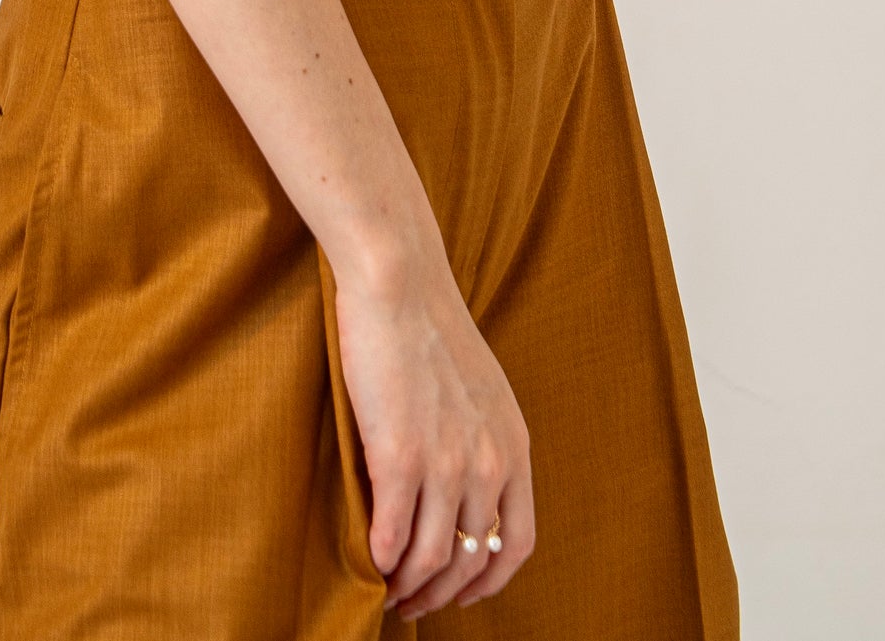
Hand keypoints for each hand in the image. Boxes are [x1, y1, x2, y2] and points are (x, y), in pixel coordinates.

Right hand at [335, 246, 534, 617]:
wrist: (399, 281)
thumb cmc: (429, 326)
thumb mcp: (481, 389)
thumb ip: (480, 439)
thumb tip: (462, 487)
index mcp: (512, 445)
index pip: (516, 542)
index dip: (489, 579)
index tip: (463, 591)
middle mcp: (488, 462)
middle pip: (472, 560)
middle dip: (443, 593)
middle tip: (413, 602)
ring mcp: (446, 462)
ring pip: (432, 558)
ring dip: (408, 586)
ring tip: (386, 590)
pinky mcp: (401, 455)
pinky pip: (394, 534)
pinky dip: (381, 558)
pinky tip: (368, 561)